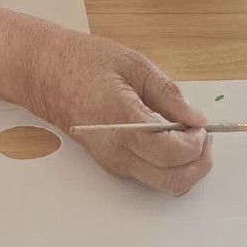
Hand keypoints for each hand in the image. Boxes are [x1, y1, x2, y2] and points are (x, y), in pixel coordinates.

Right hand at [34, 30, 210, 194]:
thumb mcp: (132, 64)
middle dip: (199, 163)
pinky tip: (167, 137)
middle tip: (202, 135)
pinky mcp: (109, 162)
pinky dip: (167, 164)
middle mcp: (117, 151)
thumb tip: (196, 117)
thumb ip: (167, 92)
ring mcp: (112, 161)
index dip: (197, 143)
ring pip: (163, 184)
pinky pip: (148, 175)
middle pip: (173, 181)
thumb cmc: (84, 62)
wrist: (44, 73)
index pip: (173, 153)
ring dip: (185, 166)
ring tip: (187, 134)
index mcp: (123, 122)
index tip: (201, 124)